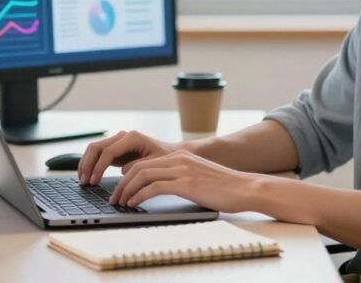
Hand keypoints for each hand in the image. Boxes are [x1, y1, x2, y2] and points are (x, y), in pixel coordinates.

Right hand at [78, 130, 176, 185]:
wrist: (170, 154)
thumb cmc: (165, 159)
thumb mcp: (154, 165)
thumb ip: (138, 167)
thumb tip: (122, 173)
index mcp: (132, 138)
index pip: (108, 151)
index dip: (98, 167)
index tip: (94, 181)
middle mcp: (122, 136)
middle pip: (97, 147)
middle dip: (88, 165)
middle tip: (84, 183)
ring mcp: (117, 141)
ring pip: (94, 149)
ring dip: (86, 164)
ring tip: (82, 181)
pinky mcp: (115, 148)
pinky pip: (98, 153)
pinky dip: (90, 164)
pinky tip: (87, 176)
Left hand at [108, 148, 259, 212]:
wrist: (245, 188)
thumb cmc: (224, 188)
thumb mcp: (198, 177)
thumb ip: (179, 177)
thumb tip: (160, 188)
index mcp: (180, 156)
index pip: (144, 163)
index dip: (128, 176)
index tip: (121, 189)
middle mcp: (178, 159)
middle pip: (139, 168)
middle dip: (122, 184)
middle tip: (115, 198)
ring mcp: (182, 170)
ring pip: (142, 176)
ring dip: (127, 191)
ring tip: (121, 203)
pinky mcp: (186, 183)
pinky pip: (154, 187)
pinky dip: (139, 196)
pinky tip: (134, 205)